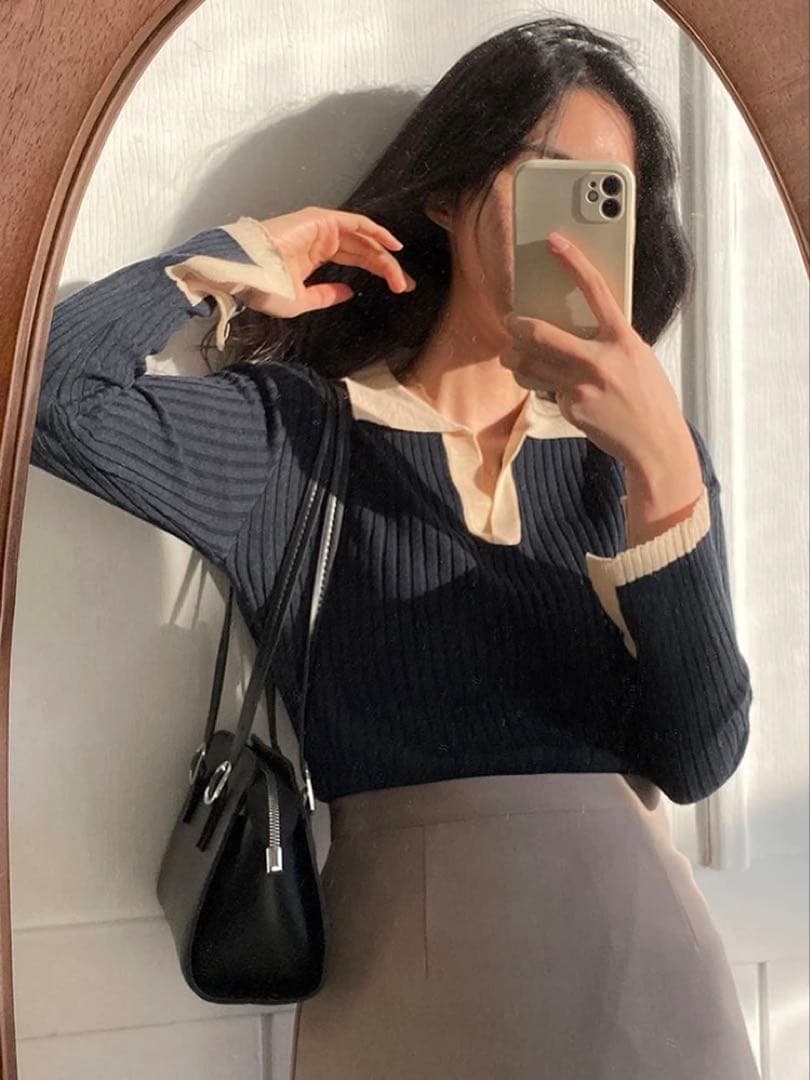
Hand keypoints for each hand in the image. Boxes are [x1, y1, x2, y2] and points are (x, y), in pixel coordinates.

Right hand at [242, 207, 415, 318]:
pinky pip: (356, 223)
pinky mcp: (320, 219)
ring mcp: (320, 227)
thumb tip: (349, 291)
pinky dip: (375, 232)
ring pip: (362, 239)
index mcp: (314, 257)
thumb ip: (326, 295)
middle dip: (387, 267)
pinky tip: (392, 246)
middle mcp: (320, 240)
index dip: (377, 273)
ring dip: (383, 255)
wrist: (245, 274)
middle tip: (405, 285)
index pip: (355, 261)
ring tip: (400, 274)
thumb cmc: (265, 289)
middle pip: (363, 251)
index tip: (397, 289)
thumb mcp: (302, 300)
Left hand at [502, 232, 694, 478]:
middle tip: (509, 322)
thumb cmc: (649, 397)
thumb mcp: (637, 358)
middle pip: (542, 334)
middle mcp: (600, 359)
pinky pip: (546, 390)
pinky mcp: (571, 408)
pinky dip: (544, 388)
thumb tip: (579, 327)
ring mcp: (582, 386)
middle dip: (517, 326)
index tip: (554, 242)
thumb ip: (609, 340)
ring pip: (530, 365)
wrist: (654, 443)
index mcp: (622, 338)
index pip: (595, 290)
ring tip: (510, 357)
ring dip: (514, 360)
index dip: (573, 262)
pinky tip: (557, 392)